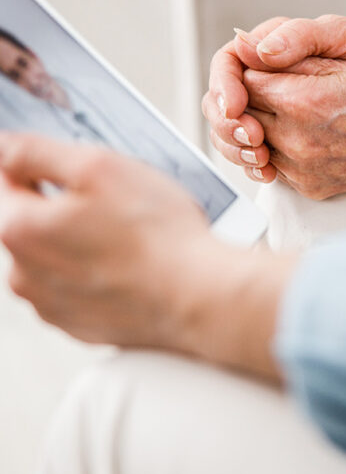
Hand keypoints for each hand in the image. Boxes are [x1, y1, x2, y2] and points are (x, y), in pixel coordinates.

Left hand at [0, 133, 290, 379]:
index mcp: (19, 228)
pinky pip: (80, 286)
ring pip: (57, 254)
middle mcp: (23, 273)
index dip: (35, 162)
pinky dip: (100, 272)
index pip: (4, 178)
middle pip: (33, 219)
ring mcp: (51, 304)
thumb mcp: (99, 166)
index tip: (69, 165)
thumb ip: (38, 151)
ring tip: (132, 235)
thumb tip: (6, 148)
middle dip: (65, 205)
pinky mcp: (80, 325)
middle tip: (117, 200)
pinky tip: (134, 263)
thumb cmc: (158, 236)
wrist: (198, 296)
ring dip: (83, 240)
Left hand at [240, 58, 345, 198]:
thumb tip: (244, 48)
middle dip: (250, 99)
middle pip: (242, 115)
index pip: (244, 81)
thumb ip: (288, 56)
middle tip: (272, 89)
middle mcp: (295, 140)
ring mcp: (301, 168)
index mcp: (299, 101)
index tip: (267, 68)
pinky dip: (278, 150)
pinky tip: (299, 136)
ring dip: (260, 127)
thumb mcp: (341, 63)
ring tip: (285, 113)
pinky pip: (275, 167)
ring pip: (253, 145)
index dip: (252, 71)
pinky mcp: (309, 187)